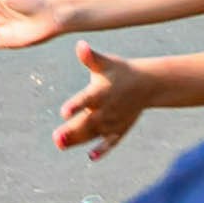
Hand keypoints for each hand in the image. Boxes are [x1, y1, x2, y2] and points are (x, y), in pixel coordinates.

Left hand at [49, 51, 167, 158]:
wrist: (147, 84)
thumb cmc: (119, 71)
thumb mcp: (105, 62)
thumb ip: (90, 57)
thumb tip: (80, 45)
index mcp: (101, 92)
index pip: (86, 99)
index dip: (75, 106)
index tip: (64, 112)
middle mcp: (107, 109)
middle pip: (87, 122)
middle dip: (71, 131)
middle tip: (56, 138)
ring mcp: (114, 121)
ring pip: (94, 134)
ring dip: (78, 140)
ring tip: (60, 145)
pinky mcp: (120, 129)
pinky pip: (111, 142)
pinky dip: (103, 149)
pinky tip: (91, 157)